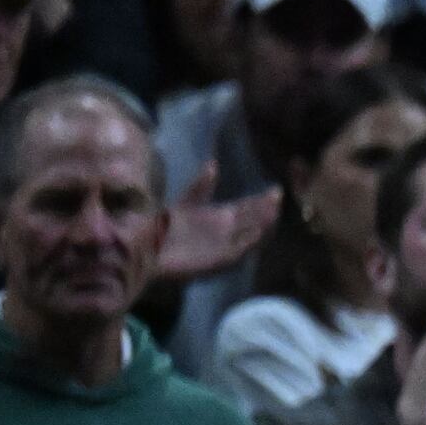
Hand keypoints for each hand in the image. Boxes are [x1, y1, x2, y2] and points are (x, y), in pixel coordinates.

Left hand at [152, 161, 277, 287]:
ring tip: (273, 212)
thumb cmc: (164, 226)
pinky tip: (256, 233)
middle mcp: (225, 232)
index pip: (246, 208)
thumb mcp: (185, 202)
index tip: (275, 190)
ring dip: (262, 225)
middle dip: (265, 209)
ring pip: (249, 235)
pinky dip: (248, 243)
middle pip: (251, 220)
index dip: (260, 200)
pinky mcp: (216, 260)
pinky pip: (236, 252)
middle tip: (278, 197)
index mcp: (219, 218)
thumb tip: (213, 164)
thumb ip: (201, 187)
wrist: (147, 247)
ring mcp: (223, 246)